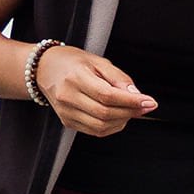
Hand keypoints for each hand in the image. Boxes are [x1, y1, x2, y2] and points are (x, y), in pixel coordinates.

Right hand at [36, 45, 157, 135]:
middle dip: (130, 112)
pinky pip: (95, 131)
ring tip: (131, 110)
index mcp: (75, 78)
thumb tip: (137, 95)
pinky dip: (112, 127)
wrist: (44, 69)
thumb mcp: (97, 61)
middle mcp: (68, 97)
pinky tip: (118, 116)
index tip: (149, 102)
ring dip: (122, 121)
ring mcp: (66, 112)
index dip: (131, 102)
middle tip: (145, 106)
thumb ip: (119, 78)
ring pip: (101, 126)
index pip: (107, 96)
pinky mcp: (68, 122)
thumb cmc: (73, 62)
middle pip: (105, 113)